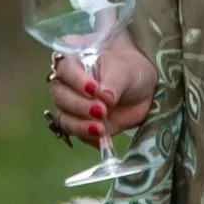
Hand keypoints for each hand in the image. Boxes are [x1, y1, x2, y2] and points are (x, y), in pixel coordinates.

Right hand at [51, 29, 157, 145]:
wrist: (142, 89)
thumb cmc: (129, 70)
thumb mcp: (126, 71)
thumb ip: (114, 82)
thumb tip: (106, 97)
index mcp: (76, 64)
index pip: (65, 70)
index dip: (76, 81)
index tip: (95, 90)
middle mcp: (69, 86)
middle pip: (61, 97)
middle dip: (79, 106)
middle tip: (101, 110)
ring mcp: (73, 108)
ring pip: (64, 118)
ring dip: (80, 125)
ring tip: (101, 128)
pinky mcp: (82, 125)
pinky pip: (78, 134)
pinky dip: (88, 137)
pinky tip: (101, 138)